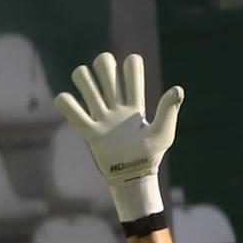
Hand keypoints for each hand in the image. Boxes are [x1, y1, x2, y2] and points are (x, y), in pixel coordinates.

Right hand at [53, 51, 183, 221]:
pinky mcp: (89, 131)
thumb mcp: (164, 133)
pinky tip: (70, 105)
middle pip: (104, 68)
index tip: (133, 74)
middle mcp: (116, 106)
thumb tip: (177, 89)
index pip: (131, 72)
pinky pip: (70, 109)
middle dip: (103, 64)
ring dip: (83, 78)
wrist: (133, 178)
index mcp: (135, 105)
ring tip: (91, 95)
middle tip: (109, 81)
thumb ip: (168, 111)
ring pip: (84, 80)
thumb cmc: (150, 156)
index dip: (131, 65)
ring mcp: (101, 117)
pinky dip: (65, 102)